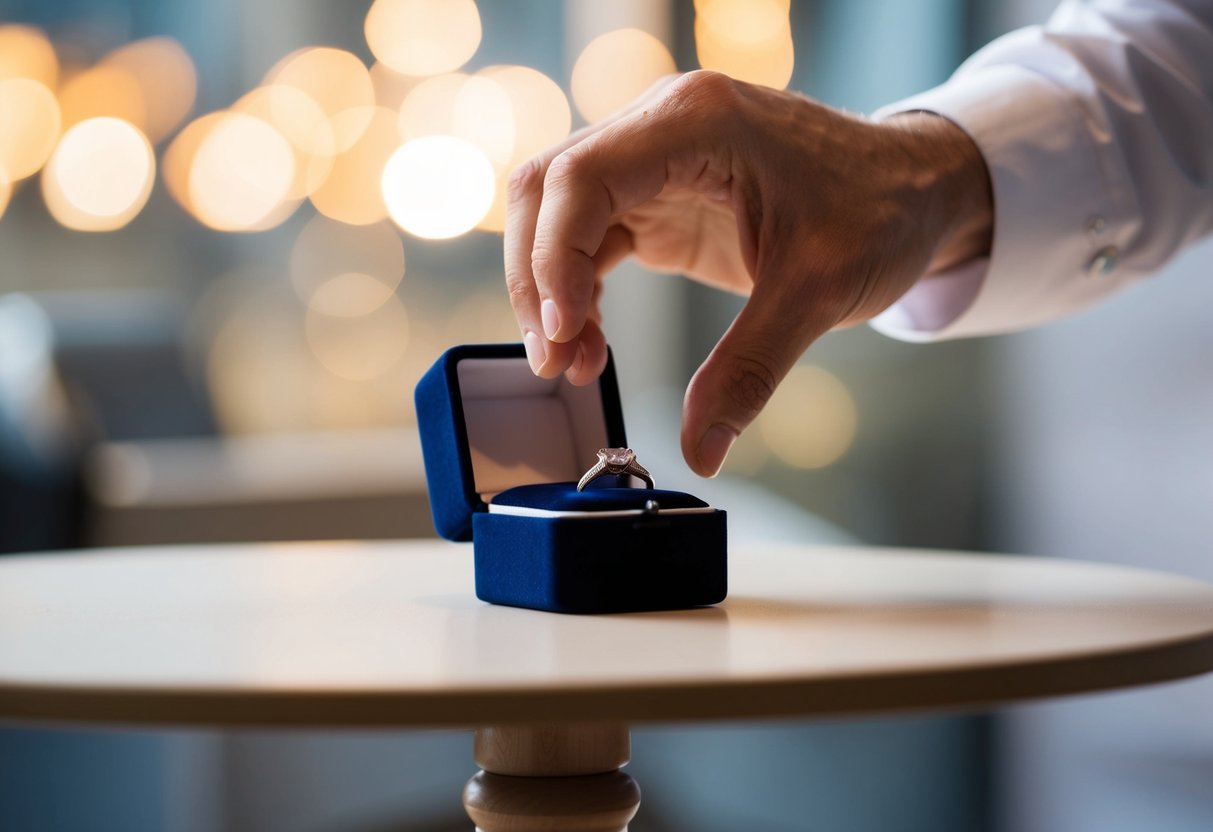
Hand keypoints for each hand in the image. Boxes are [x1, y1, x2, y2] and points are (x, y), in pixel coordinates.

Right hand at [505, 71, 991, 476]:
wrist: (917, 189)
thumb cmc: (881, 211)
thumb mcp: (818, 293)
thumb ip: (749, 372)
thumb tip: (702, 453)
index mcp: (696, 122)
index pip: (581, 176)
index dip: (552, 257)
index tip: (562, 333)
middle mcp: (662, 127)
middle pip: (548, 190)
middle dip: (537, 278)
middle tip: (555, 360)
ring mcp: (656, 159)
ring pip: (557, 214)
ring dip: (551, 290)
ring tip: (574, 363)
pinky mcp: (660, 196)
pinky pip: (590, 237)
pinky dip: (579, 291)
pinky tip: (591, 341)